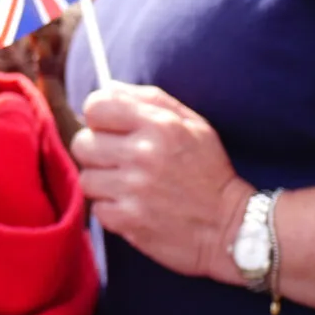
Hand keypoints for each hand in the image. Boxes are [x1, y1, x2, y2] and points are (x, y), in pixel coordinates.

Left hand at [70, 83, 252, 282]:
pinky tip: (132, 206)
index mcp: (160, 126)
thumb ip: (151, 100)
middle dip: (96, 150)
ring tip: (126, 186)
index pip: (96, 106)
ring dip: (102, 182)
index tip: (109, 129)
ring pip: (86, 178)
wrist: (232, 228)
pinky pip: (96, 209)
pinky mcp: (129, 221)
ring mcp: (134, 190)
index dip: (99, 117)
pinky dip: (111, 209)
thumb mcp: (194, 125)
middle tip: (117, 160)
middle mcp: (143, 155)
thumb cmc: (210, 172)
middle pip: (82, 143)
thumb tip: (108, 87)